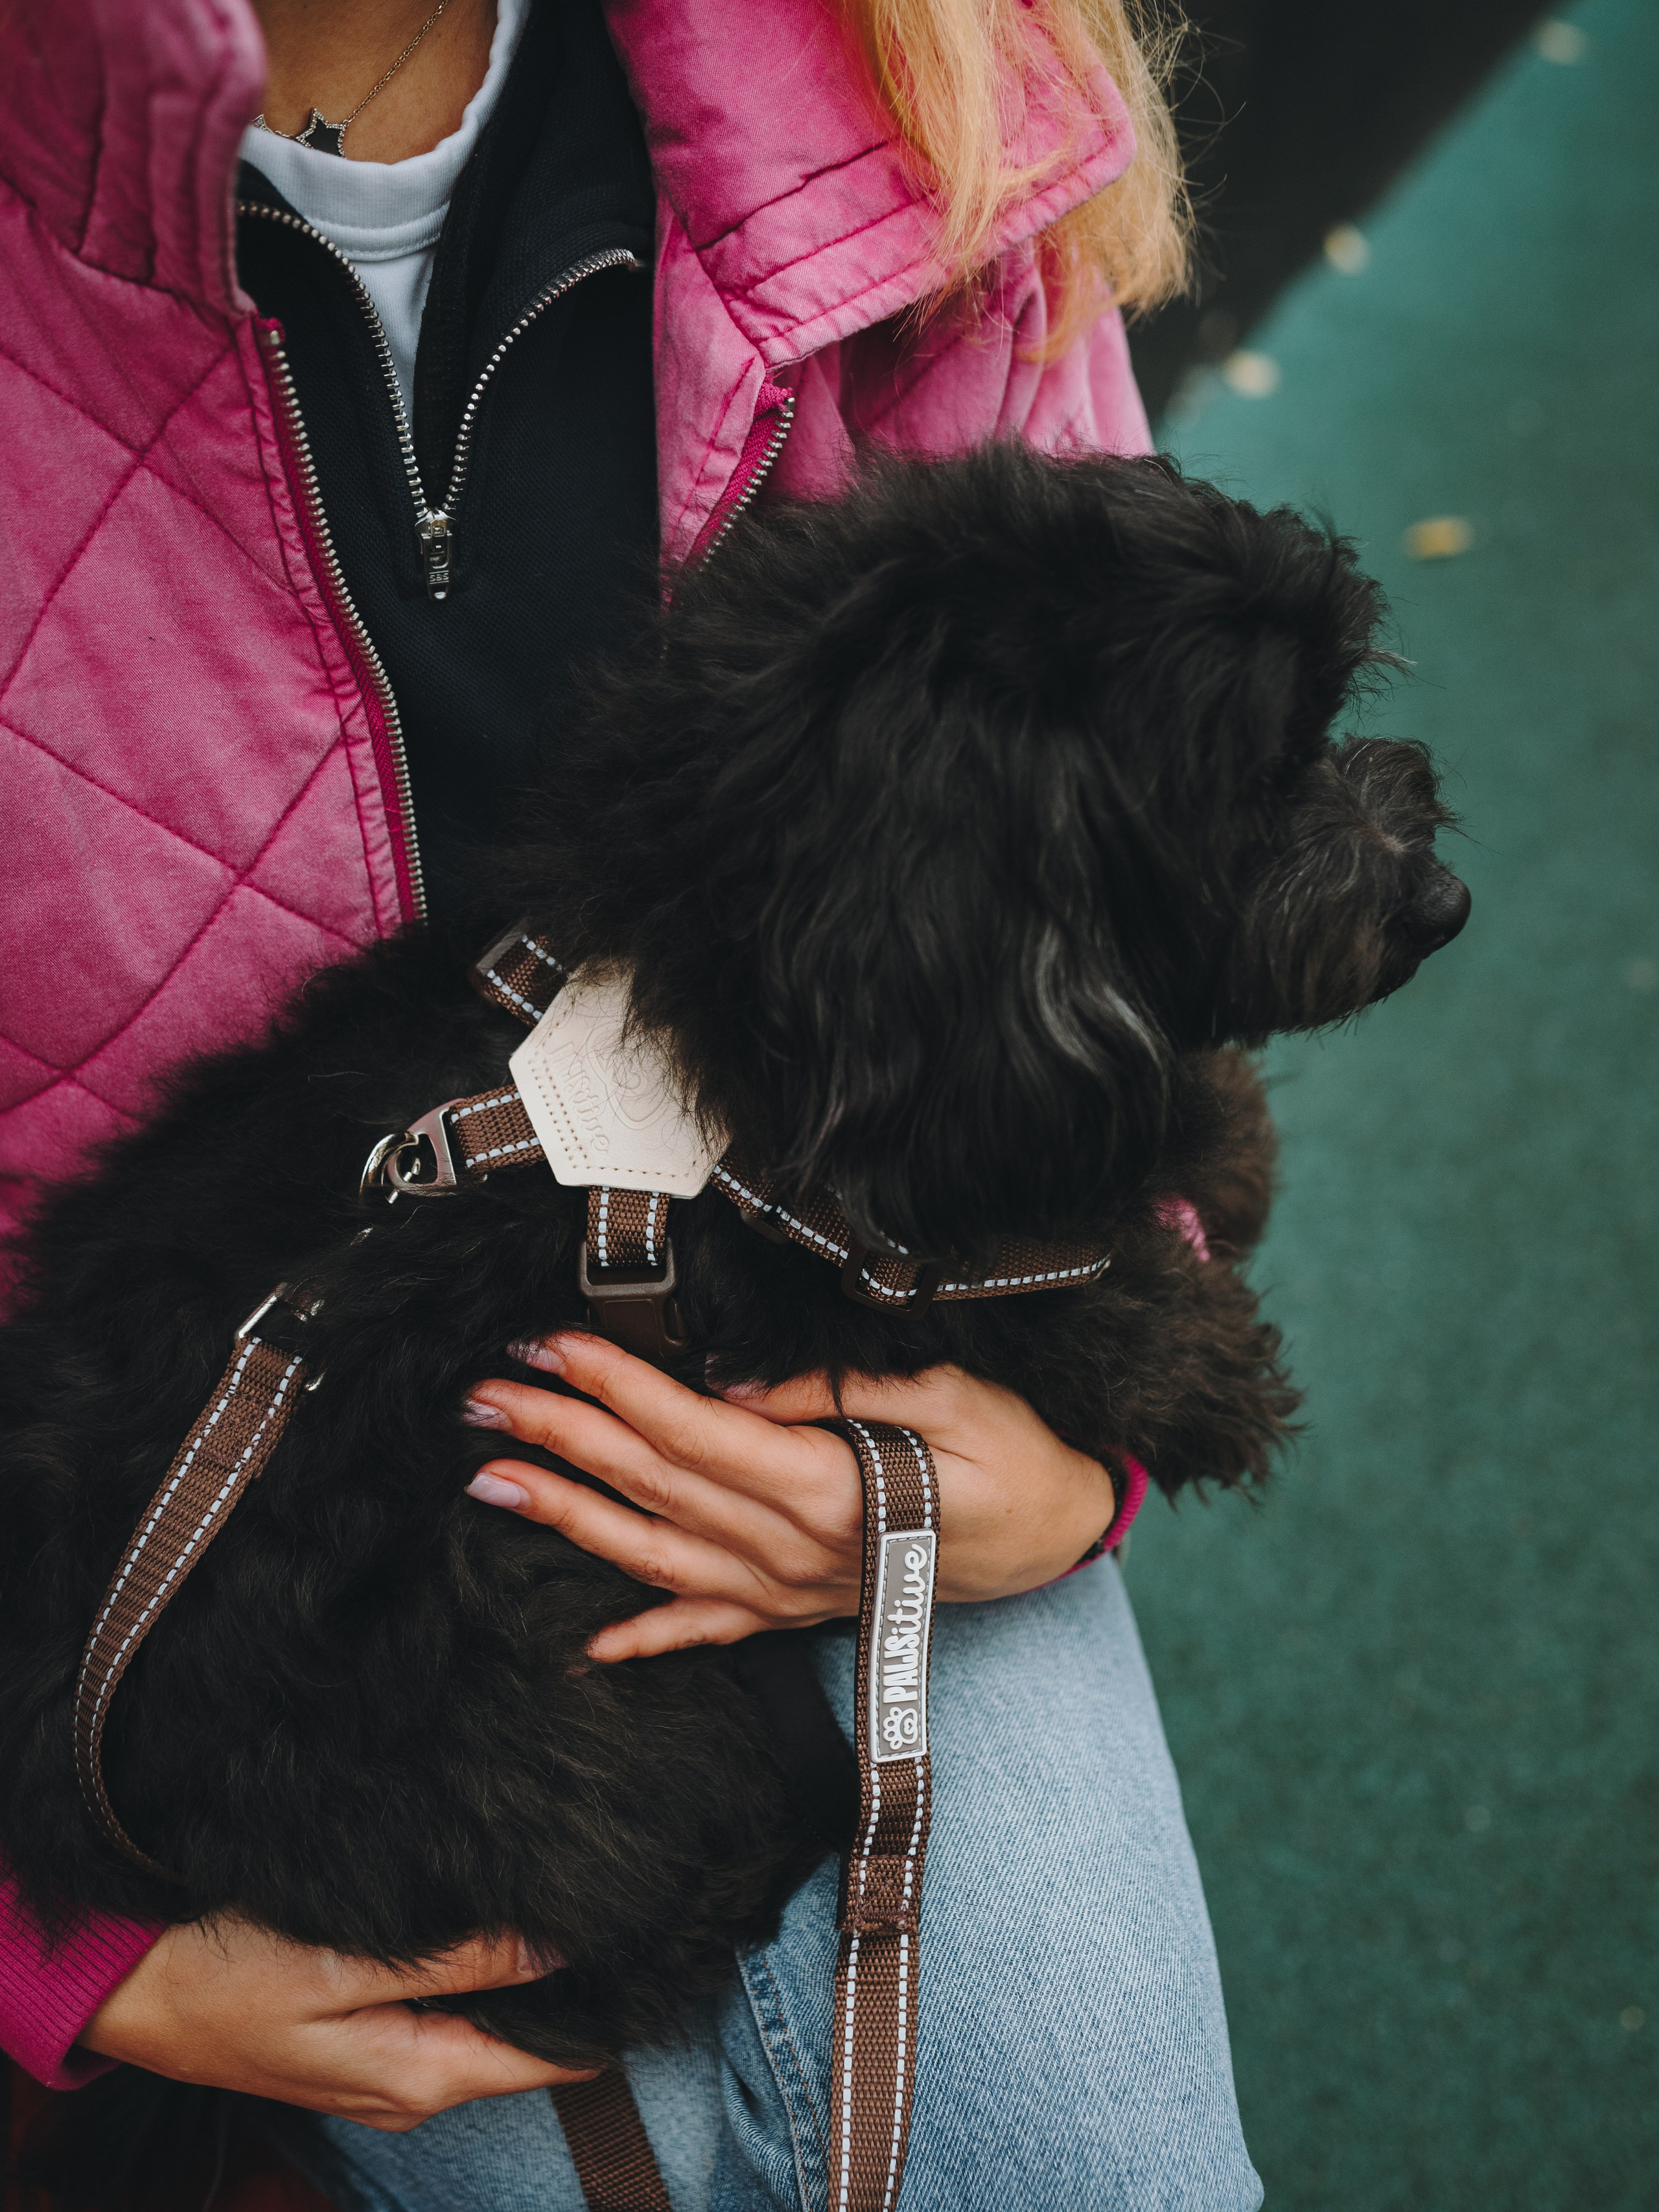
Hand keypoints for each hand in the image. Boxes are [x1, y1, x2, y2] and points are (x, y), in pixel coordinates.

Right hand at [81, 1916, 594, 2127]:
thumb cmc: (225, 1974)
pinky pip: (444, 2014)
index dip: (599, 2005)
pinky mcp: (361, 2045)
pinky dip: (472, 1976)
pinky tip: (489, 1926)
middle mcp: (412, 2089)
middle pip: (523, 2040)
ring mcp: (385, 2072)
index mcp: (418, 2078)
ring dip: (518, 1974)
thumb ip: (455, 1963)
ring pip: (485, 2024)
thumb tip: (558, 1951)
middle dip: (566, 1980)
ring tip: (567, 1901)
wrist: (129, 1988)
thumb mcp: (343, 1964)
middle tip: (614, 1898)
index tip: (644, 1943)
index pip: (549, 2060)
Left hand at [462, 1334, 1115, 1660]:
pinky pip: (710, 1631)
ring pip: (657, 1555)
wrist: (1062, 1536)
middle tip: (486, 1400)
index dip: (618, 1387)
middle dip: (565, 1436)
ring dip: (571, 1519)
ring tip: (495, 1485)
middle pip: (656, 1486)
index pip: (696, 1431)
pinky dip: (647, 1637)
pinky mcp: (799, 1611)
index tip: (555, 1346)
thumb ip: (837, 1392)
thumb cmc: (1017, 1454)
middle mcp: (794, 1550)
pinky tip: (587, 1642)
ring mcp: (790, 1591)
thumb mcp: (952, 1394)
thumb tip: (735, 1385)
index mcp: (829, 1488)